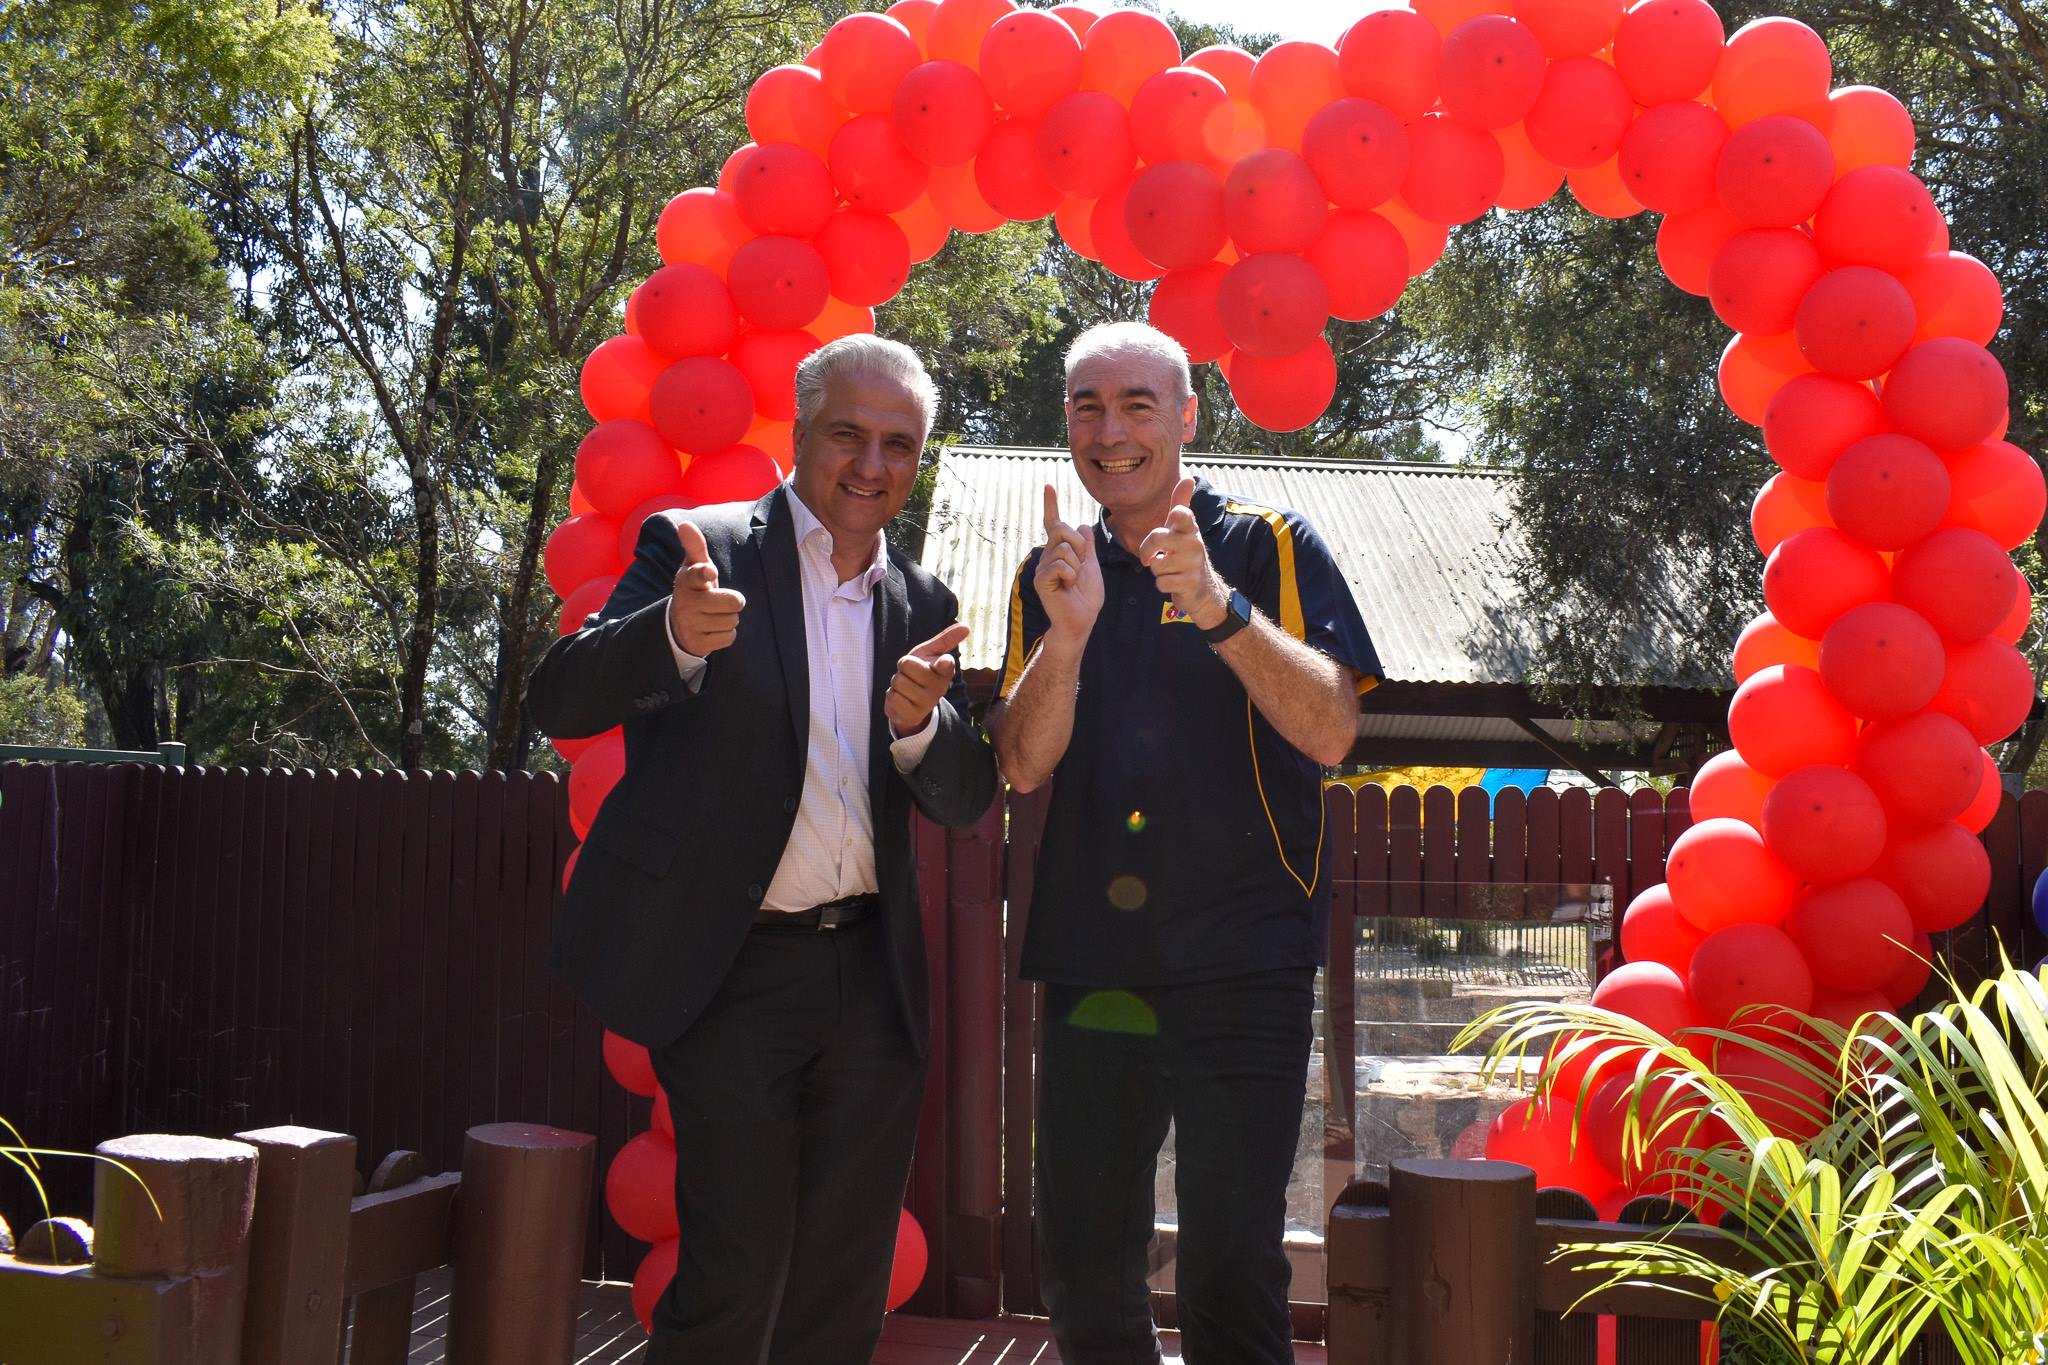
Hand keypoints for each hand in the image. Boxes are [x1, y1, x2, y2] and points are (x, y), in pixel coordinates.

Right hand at [668, 519, 747, 655]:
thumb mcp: (694, 567)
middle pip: (734, 601)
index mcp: (686, 580)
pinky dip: (726, 634)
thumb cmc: (696, 588)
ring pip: (732, 620)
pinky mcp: (698, 644)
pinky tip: (712, 629)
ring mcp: (690, 624)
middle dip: (733, 601)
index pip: (697, 574)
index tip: (710, 572)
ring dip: (729, 618)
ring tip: (714, 615)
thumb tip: (685, 524)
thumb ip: (694, 546)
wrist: (679, 624)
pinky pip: (729, 637)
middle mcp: (685, 602)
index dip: (705, 573)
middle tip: (720, 601)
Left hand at [887, 622, 970, 735]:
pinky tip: (902, 699)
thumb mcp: (932, 653)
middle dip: (902, 666)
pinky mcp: (912, 715)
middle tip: (910, 673)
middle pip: (906, 663)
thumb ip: (946, 640)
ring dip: (896, 682)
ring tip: (906, 686)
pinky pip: (892, 696)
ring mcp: (926, 703)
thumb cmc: (922, 672)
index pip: (946, 665)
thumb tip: (967, 627)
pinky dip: (892, 696)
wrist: (911, 703)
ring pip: (897, 681)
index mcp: (945, 671)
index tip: (943, 661)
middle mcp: (939, 688)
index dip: (943, 663)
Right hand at [1034, 484, 1102, 642]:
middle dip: (1078, 545)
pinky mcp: (1040, 579)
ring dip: (1076, 564)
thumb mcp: (1092, 566)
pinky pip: (1060, 564)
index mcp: (1060, 551)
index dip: (1051, 504)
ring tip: (1073, 581)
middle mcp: (1048, 556)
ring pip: (1064, 548)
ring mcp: (1042, 567)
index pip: (1053, 523)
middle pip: (1062, 529)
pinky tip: (1067, 587)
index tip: (1049, 486)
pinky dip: (1070, 575)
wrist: (1081, 620)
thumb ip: (1087, 547)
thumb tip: (1084, 526)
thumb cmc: (1086, 597)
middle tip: (1081, 565)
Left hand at [1137, 477, 1227, 628]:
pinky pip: (1161, 583)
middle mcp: (1194, 544)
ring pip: (1156, 564)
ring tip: (1170, 570)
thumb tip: (1188, 477)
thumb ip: (1181, 504)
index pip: (1182, 514)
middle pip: (1157, 537)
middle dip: (1147, 549)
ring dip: (1157, 571)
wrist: (1203, 589)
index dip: (1175, 515)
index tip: (1174, 518)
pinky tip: (1174, 582)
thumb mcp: (1184, 529)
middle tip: (1150, 557)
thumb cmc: (1187, 554)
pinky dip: (1162, 585)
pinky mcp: (1189, 583)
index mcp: (1190, 529)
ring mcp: (1193, 564)